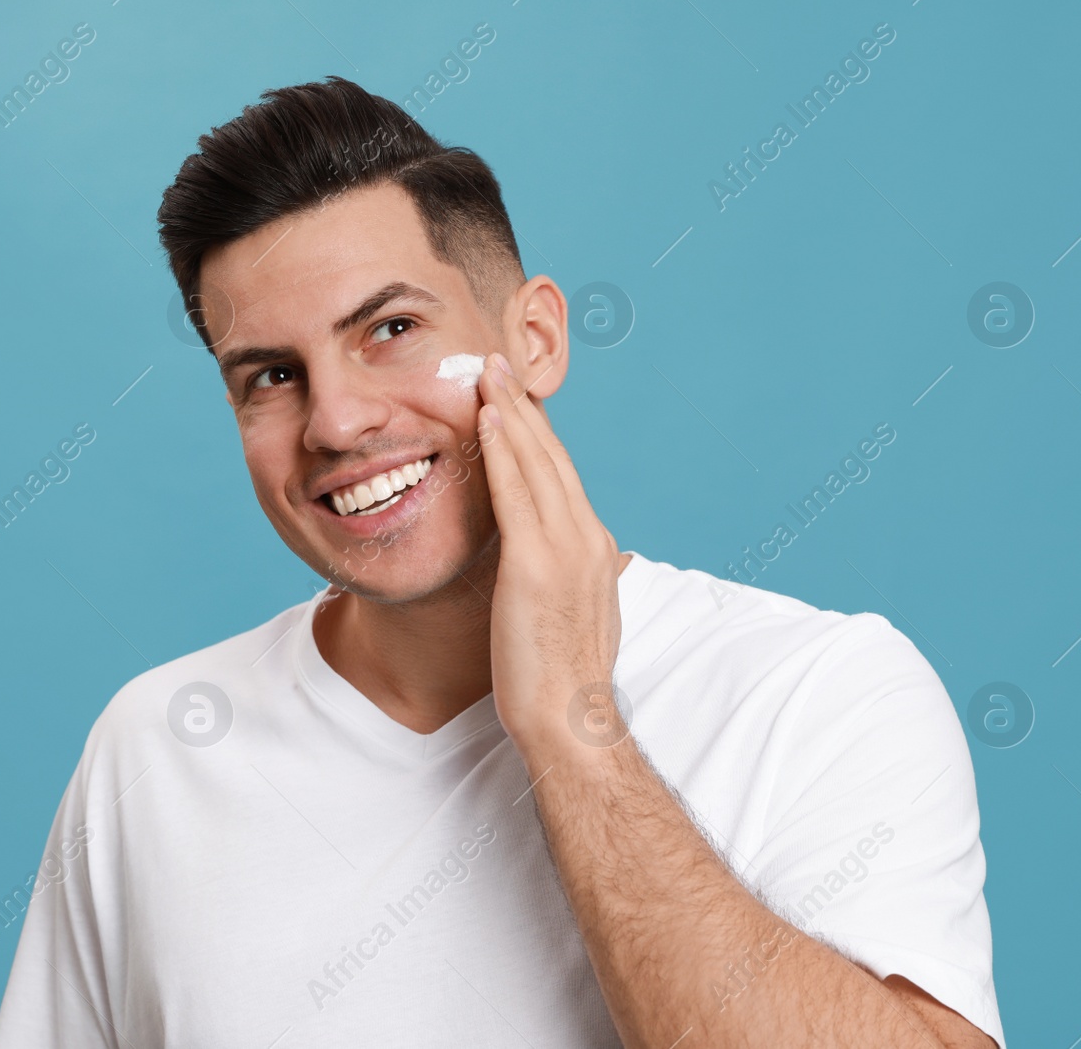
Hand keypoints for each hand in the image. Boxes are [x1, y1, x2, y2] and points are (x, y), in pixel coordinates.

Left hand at [475, 351, 623, 755]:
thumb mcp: (576, 614)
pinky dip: (503, 450)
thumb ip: (576, 578)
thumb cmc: (563, 676)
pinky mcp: (536, 563)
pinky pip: (517, 492)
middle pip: (551, 456)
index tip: (514, 399)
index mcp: (594, 546)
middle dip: (522, 406)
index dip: (536, 432)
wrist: (569, 717)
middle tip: (496, 364)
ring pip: (536, 462)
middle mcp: (587, 536)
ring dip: (509, 411)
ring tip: (486, 373)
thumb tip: (585, 565)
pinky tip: (486, 419)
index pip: (562, 475)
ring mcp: (566, 547)